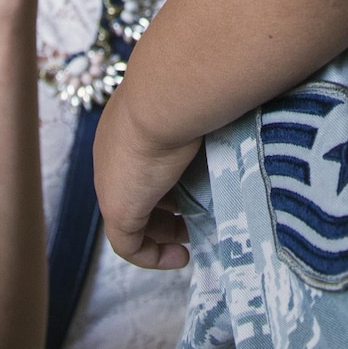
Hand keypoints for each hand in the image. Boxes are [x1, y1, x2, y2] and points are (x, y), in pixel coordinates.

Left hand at [94, 90, 195, 269]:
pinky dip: (153, 256)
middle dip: (167, 212)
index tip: (197, 188)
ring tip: (194, 237)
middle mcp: (114, 156)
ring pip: (134, 221)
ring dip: (163, 234)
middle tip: (199, 217)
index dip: (168, 180)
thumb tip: (233, 115)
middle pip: (139, 194)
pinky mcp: (119, 209)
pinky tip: (181, 257)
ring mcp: (114, 183)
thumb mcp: (196, 106)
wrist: (165, 94)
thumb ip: (206, 116)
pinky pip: (130, 245)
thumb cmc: (189, 91)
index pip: (143, 164)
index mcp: (128, 129)